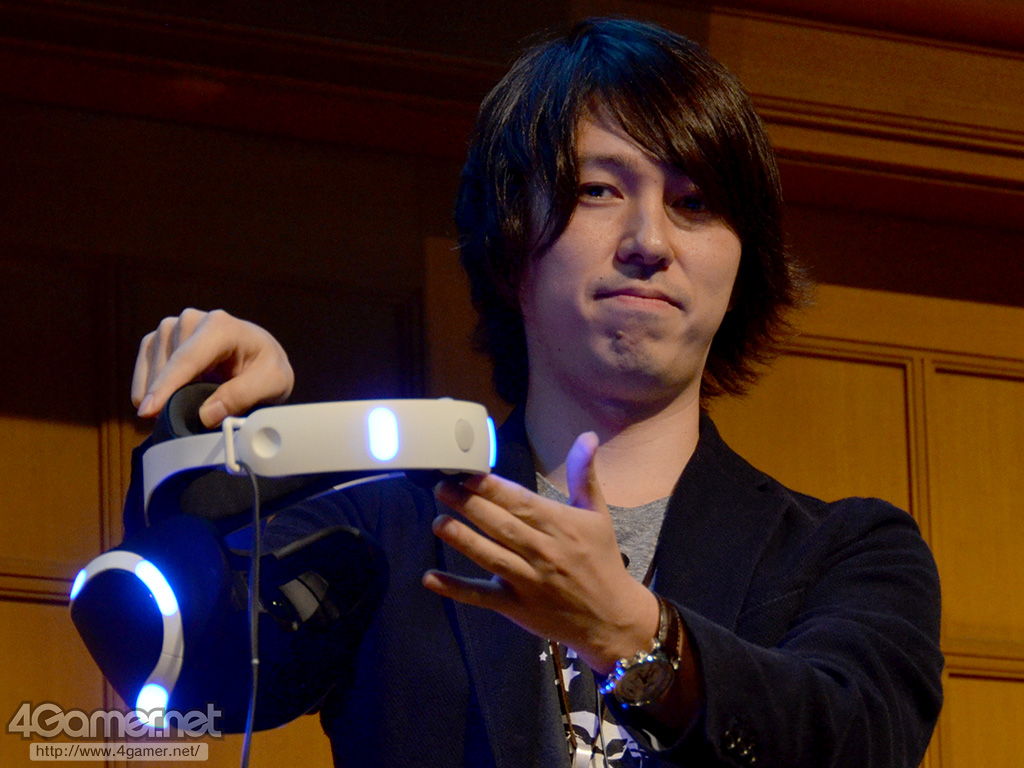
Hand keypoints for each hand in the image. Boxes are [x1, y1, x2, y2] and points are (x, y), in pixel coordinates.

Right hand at [131, 308, 293, 426]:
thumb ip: (242, 396)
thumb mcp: (272, 383)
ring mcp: (173, 326)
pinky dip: (146, 387)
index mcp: (221, 326)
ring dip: (156, 393)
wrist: (259, 357)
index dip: (167, 386)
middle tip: (179, 423)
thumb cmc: (267, 368)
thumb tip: (206, 415)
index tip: (148, 411)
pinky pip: (143, 365)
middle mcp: (192, 319)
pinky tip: (158, 404)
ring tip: (173, 413)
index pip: (188, 358)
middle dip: (166, 396)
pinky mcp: (160, 338)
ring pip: (151, 365)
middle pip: (167, 364)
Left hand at [423, 431, 659, 673]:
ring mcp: (528, 581)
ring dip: (463, 540)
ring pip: (491, 557)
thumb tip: (588, 437)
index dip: (493, 488)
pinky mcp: (517, 607)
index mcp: (561, 526)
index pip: (522, 503)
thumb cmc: (601, 561)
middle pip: (502, 526)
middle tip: (441, 487)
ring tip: (438, 522)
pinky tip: (431, 577)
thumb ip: (584, 475)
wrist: (612, 618)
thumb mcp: (597, 515)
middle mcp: (543, 552)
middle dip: (470, 505)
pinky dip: (456, 588)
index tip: (468, 472)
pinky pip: (482, 597)